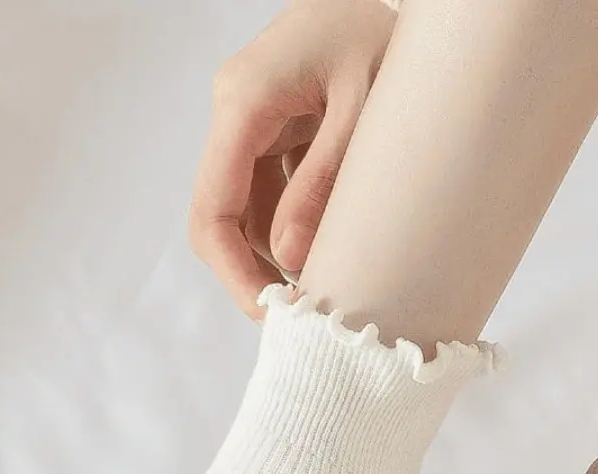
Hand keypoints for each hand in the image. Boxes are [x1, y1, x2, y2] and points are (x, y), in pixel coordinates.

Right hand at [189, 0, 393, 316]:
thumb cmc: (384, 35)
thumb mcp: (363, 111)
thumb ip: (324, 184)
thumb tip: (288, 256)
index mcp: (244, 101)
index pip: (213, 208)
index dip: (233, 271)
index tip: (269, 313)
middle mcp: (233, 111)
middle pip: (218, 217)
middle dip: (250, 271)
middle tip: (299, 313)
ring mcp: (247, 121)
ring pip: (242, 214)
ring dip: (275, 254)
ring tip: (325, 282)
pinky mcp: (267, 130)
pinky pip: (265, 196)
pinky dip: (290, 229)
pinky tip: (325, 247)